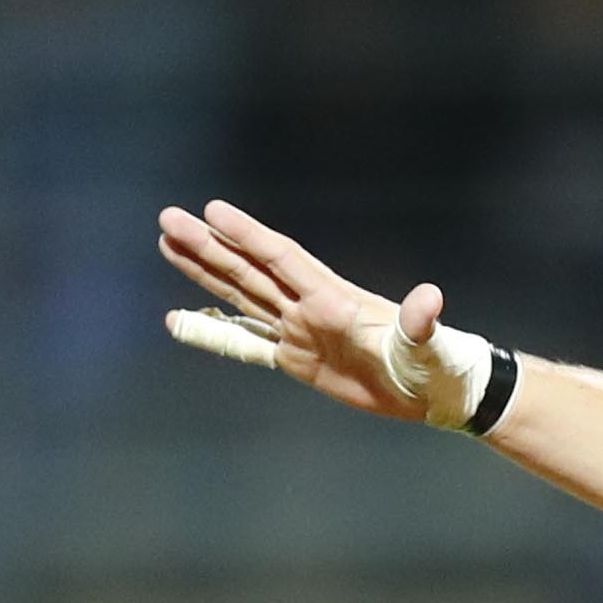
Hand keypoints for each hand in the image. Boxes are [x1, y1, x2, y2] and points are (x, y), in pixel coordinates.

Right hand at [160, 202, 486, 424]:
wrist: (436, 391)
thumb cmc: (435, 364)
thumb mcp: (426, 345)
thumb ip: (419, 322)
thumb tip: (427, 299)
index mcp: (332, 297)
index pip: (282, 258)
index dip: (248, 235)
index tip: (213, 211)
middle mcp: (309, 305)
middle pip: (249, 268)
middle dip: (208, 245)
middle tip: (167, 217)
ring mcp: (299, 329)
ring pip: (241, 292)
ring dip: (204, 269)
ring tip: (166, 243)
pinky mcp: (295, 357)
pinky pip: (244, 341)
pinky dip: (212, 330)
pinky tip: (178, 319)